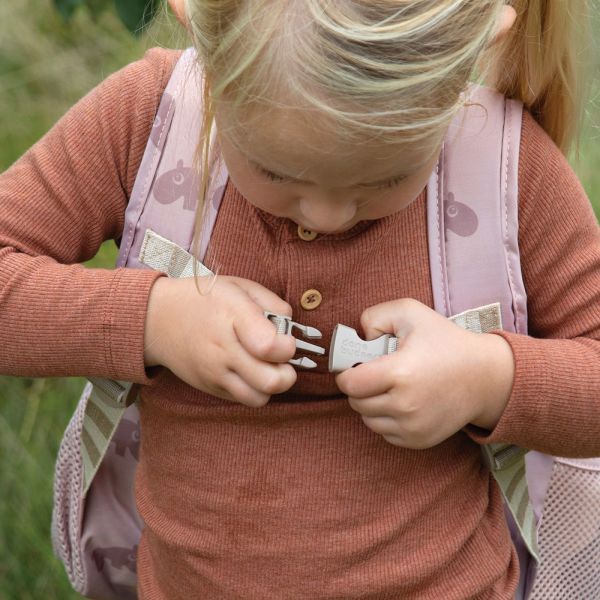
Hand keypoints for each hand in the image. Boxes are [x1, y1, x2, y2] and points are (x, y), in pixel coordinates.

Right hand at [144, 275, 296, 406]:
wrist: (158, 319)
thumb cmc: (205, 300)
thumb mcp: (240, 286)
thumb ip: (273, 303)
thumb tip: (291, 328)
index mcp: (232, 317)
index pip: (270, 346)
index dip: (288, 346)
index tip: (285, 339)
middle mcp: (222, 350)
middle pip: (271, 381)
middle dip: (287, 372)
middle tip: (280, 358)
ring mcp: (214, 373)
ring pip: (259, 398)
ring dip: (271, 385)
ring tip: (266, 367)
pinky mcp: (210, 388)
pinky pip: (243, 400)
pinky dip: (253, 389)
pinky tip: (248, 371)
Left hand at [335, 299, 514, 448]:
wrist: (485, 377)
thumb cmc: (447, 342)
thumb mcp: (411, 313)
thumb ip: (375, 316)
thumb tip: (358, 337)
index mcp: (400, 373)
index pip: (350, 383)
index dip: (346, 373)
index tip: (353, 366)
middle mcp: (405, 405)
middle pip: (356, 402)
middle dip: (359, 387)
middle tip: (374, 373)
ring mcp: (412, 427)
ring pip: (367, 419)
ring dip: (370, 404)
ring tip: (388, 387)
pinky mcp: (418, 440)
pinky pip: (384, 432)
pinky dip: (385, 419)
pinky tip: (400, 401)